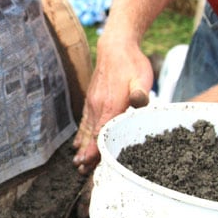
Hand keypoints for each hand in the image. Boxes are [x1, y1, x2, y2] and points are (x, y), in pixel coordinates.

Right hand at [73, 45, 152, 174]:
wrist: (116, 45)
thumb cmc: (131, 63)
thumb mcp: (141, 78)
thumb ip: (139, 93)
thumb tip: (139, 102)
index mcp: (110, 105)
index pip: (100, 133)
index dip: (94, 150)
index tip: (88, 164)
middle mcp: (98, 107)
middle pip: (91, 136)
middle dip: (86, 155)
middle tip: (82, 172)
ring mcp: (92, 103)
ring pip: (86, 130)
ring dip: (81, 147)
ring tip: (77, 163)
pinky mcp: (91, 99)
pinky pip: (84, 121)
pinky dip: (80, 134)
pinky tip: (77, 143)